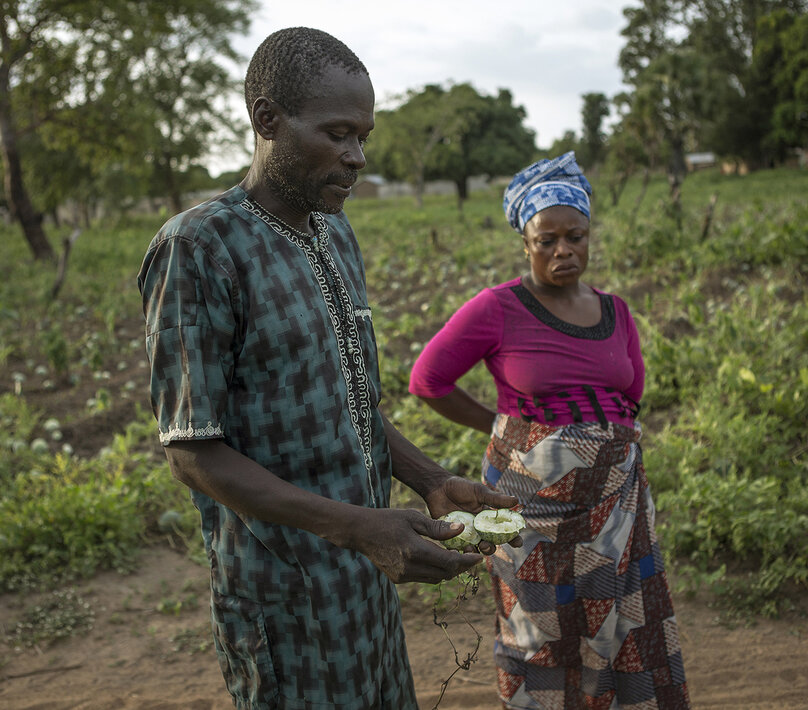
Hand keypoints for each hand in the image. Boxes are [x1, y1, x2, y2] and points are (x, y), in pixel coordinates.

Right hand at [349, 507, 483, 583]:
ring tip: (457, 557)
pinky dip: (434, 571)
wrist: (360, 532)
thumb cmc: (387, 519)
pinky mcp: (398, 579)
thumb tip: (461, 530)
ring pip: (435, 578)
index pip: (449, 562)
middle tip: (471, 557)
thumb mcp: (413, 517)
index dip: (467, 561)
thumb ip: (437, 527)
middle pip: (445, 574)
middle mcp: (410, 568)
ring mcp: (403, 576)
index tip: (479, 557)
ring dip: (448, 570)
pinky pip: (424, 578)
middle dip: (461, 567)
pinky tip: (437, 559)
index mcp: (415, 551)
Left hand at [423, 476, 522, 554]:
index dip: (513, 538)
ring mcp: (467, 534)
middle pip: (491, 544)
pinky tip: (462, 549)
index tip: (517, 542)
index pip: (504, 531)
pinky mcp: (453, 537)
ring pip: (476, 549)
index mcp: (488, 519)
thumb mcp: (479, 492)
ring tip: (475, 547)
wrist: (438, 488)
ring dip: (477, 551)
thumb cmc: (461, 488)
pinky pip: (459, 549)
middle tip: (487, 545)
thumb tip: (516, 500)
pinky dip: (462, 551)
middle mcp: (479, 529)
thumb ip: (495, 499)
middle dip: (491, 548)